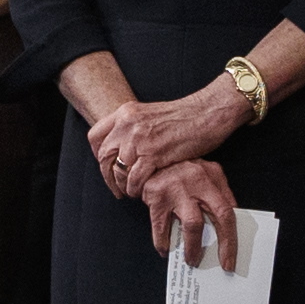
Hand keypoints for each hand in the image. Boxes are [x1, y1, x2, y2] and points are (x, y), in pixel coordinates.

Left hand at [86, 80, 236, 194]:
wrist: (208, 112)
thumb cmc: (186, 116)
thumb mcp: (151, 114)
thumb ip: (135, 127)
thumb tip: (124, 148)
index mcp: (126, 112)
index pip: (95, 136)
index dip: (98, 155)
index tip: (107, 166)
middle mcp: (128, 123)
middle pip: (103, 155)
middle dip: (108, 176)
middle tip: (117, 188)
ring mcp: (140, 138)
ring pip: (117, 169)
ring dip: (122, 185)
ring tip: (132, 191)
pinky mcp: (154, 153)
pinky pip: (134, 178)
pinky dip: (136, 189)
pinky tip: (144, 191)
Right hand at [142, 154, 240, 266]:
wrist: (150, 155)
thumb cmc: (181, 168)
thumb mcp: (205, 174)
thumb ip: (219, 194)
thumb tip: (230, 223)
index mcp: (212, 175)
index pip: (228, 211)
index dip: (230, 239)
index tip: (229, 259)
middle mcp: (196, 180)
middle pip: (217, 217)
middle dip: (219, 245)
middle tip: (218, 263)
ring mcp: (176, 187)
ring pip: (192, 225)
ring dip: (192, 247)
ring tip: (191, 259)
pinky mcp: (156, 194)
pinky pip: (161, 226)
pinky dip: (163, 242)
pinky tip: (165, 249)